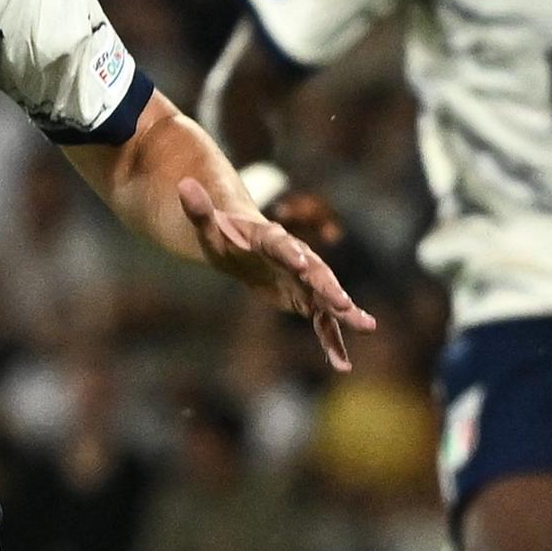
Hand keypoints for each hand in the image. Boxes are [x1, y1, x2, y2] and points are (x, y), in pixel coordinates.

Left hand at [178, 176, 376, 371]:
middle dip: (330, 288)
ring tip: (367, 326)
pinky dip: (332, 341)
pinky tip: (343, 365)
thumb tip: (184, 185)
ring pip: (327, 297)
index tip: (303, 264)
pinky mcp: (306, 300)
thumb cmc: (224, 235)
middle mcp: (296, 258)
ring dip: (345, 313)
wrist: (244, 246)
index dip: (292, 254)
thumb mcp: (207, 226)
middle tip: (346, 304)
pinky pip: (321, 322)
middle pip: (316, 272)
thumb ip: (198, 210)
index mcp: (271, 239)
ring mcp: (305, 280)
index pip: (282, 245)